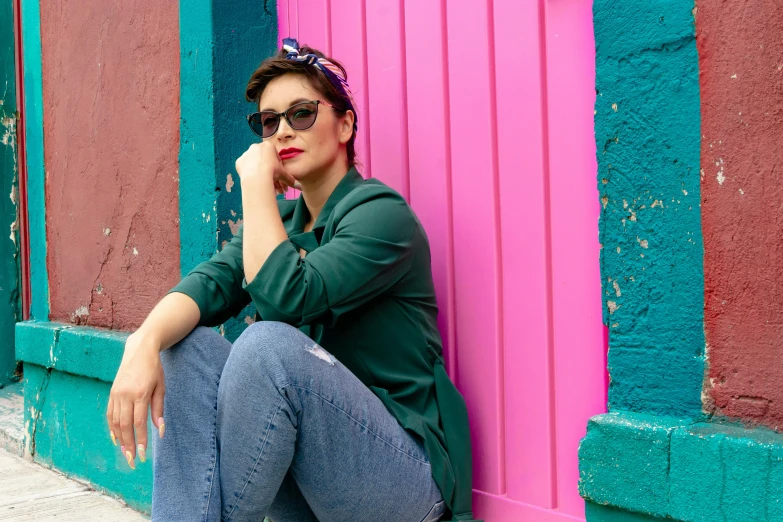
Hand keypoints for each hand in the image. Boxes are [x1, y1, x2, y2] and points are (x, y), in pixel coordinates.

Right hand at [106, 332, 165, 468]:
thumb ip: (159, 410)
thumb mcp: (161, 387)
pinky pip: (110, 414)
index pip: (139, 423)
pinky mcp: (111, 393)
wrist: (139, 350)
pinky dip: (112, 428)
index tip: (142, 455)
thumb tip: (160, 431)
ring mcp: (116, 394)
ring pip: (115, 422)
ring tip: (125, 454)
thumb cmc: (154, 370)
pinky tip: (116, 439)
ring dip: (120, 440)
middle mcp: (125, 395)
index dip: (140, 440)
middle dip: (128, 445)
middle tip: (132, 461)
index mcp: (140, 393)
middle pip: (125, 426)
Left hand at [236, 141, 300, 194]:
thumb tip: (300, 187)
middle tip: (272, 184)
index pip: (275, 157)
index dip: (278, 169)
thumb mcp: (283, 175)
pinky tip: (255, 181)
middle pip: (264, 161)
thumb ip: (290, 179)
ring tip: (264, 186)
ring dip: (260, 175)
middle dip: (269, 173)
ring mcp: (246, 154)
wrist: (257, 177)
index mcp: (268, 146)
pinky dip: (250, 174)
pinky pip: (246, 168)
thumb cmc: (272, 173)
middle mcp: (256, 147)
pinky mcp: (239, 162)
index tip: (279, 177)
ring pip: (255, 165)